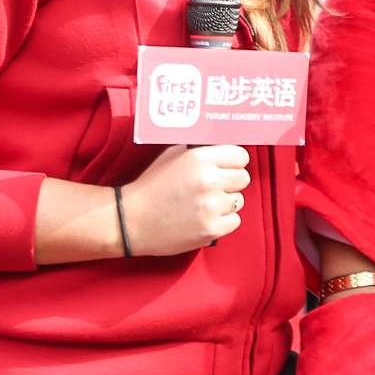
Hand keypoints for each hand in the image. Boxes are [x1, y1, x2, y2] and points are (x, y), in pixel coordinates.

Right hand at [121, 144, 250, 254]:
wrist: (130, 221)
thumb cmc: (151, 187)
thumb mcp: (172, 156)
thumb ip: (201, 149)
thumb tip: (224, 145)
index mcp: (200, 159)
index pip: (241, 156)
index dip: (233, 163)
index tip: (226, 169)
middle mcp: (209, 181)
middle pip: (243, 178)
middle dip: (230, 183)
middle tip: (213, 188)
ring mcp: (211, 206)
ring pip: (239, 200)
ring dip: (225, 203)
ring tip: (204, 205)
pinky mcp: (211, 229)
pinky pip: (235, 221)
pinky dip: (223, 222)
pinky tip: (205, 218)